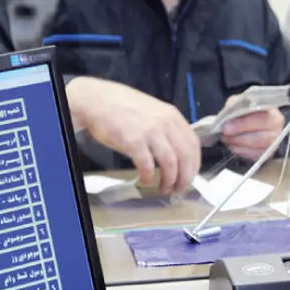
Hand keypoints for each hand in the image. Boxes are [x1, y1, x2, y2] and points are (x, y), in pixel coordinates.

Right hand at [66, 77, 199, 193]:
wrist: (95, 100)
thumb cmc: (121, 106)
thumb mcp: (152, 111)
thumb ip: (166, 127)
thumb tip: (176, 150)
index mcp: (172, 115)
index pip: (193, 144)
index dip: (194, 164)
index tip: (189, 176)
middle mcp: (165, 123)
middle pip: (185, 157)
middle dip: (185, 178)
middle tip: (178, 189)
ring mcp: (150, 132)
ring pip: (170, 164)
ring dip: (169, 181)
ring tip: (163, 189)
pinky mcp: (134, 142)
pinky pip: (148, 166)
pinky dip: (148, 177)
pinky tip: (144, 180)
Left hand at [219, 96, 285, 161]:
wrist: (253, 121)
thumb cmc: (248, 111)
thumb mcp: (241, 102)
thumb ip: (234, 106)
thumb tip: (226, 117)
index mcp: (273, 113)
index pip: (260, 120)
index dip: (242, 124)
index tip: (226, 128)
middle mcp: (277, 130)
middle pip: (259, 138)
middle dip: (238, 137)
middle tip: (224, 135)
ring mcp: (274, 144)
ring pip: (255, 148)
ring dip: (238, 145)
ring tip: (227, 139)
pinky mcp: (268, 154)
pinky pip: (254, 156)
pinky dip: (241, 152)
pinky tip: (233, 146)